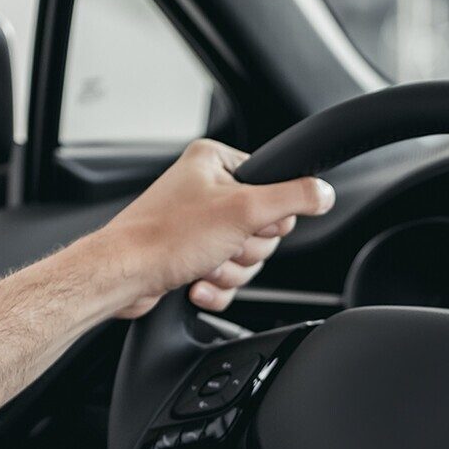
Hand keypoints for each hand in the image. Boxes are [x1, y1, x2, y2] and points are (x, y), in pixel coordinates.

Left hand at [96, 140, 335, 317]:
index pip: (275, 185)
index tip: (252, 223)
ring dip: (230, 271)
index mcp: (216, 162)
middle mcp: (205, 189)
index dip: (270, 215)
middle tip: (224, 246)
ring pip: (246, 256)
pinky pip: (226, 276)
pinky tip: (196, 283)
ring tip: (204, 265)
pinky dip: (215, 286)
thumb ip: (293, 198)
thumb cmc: (166, 237)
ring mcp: (197, 226)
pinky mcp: (190, 257)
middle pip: (264, 227)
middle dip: (246, 250)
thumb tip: (324, 192)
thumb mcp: (244, 210)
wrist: (123, 276)